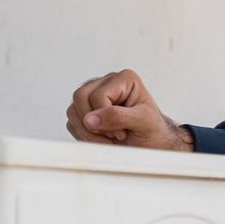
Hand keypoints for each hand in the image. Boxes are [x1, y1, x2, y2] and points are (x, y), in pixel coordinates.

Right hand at [65, 69, 192, 149]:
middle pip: (80, 97)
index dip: (107, 117)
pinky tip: (103, 140)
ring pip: (73, 110)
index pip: (98, 95)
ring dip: (88, 132)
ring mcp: (93, 95)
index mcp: (124, 79)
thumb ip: (118, 117)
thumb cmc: (152, 131)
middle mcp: (106, 83)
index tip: (122, 133)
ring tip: (110, 141)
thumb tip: (89, 119)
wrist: (151, 144)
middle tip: (113, 137)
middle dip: (94, 123)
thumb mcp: (142, 122)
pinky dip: (84, 136)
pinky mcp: (86, 111)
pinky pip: (72, 122)